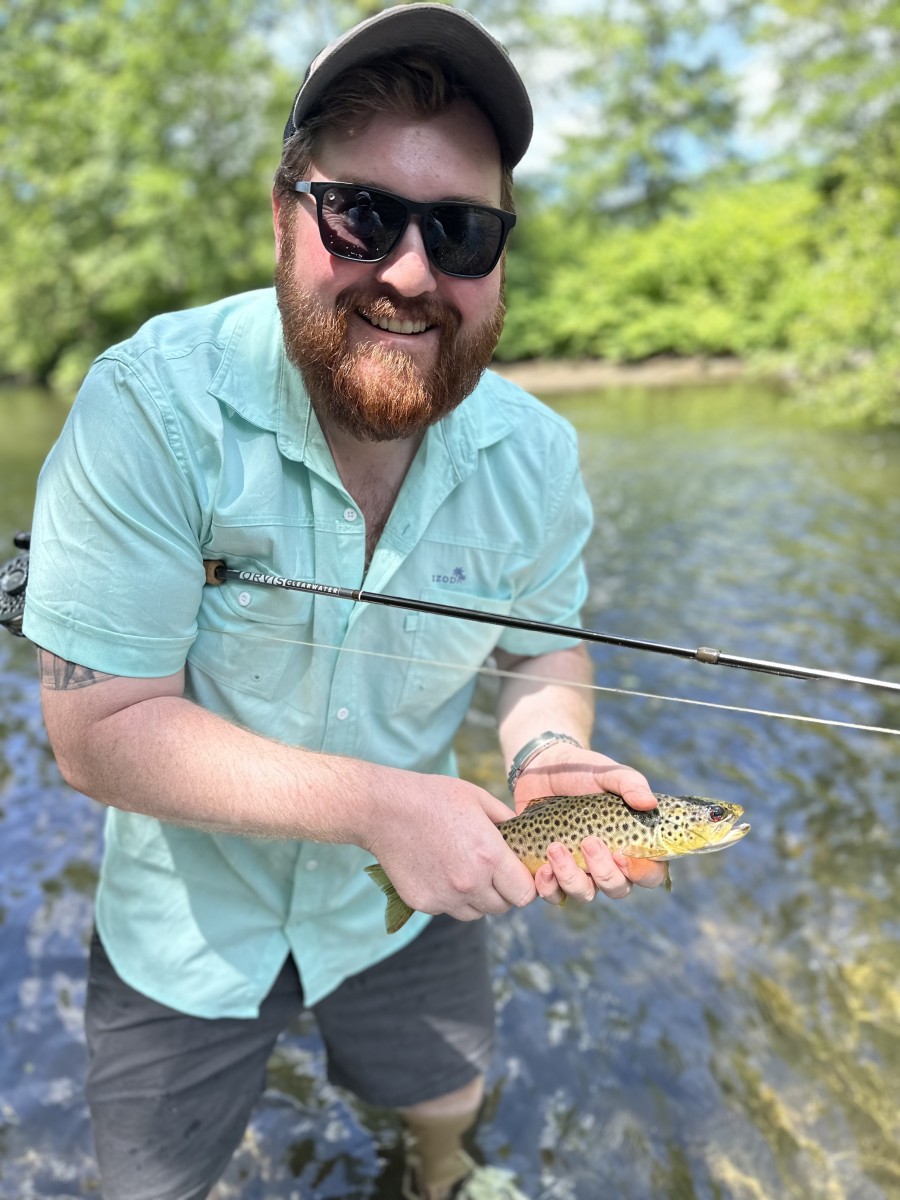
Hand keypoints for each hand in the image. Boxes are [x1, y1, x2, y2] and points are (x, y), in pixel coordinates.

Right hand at [366, 776, 535, 922]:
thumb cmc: (433, 798)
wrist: (384, 809)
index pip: (525, 894)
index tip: (516, 873)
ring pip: (476, 913)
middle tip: (490, 870)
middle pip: (503, 907)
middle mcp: (470, 883)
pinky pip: (448, 909)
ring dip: (477, 898)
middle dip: (502, 891)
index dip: (525, 884)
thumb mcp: (478, 798)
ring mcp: (445, 897)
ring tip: (463, 869)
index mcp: (489, 857)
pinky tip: (439, 870)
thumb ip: (506, 821)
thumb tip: (523, 837)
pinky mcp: (423, 904)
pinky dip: (449, 897)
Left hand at [513, 744, 667, 903]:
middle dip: (604, 872)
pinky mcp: (551, 873)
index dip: (642, 873)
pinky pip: (553, 894)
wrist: (542, 769)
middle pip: (617, 889)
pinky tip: (542, 868)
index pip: (650, 873)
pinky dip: (548, 887)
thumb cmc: (583, 772)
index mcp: (630, 844)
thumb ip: (630, 784)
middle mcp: (608, 863)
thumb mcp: (608, 773)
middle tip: (589, 841)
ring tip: (555, 847)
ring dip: (571, 878)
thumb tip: (650, 803)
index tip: (623, 855)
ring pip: (585, 894)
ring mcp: (580, 871)